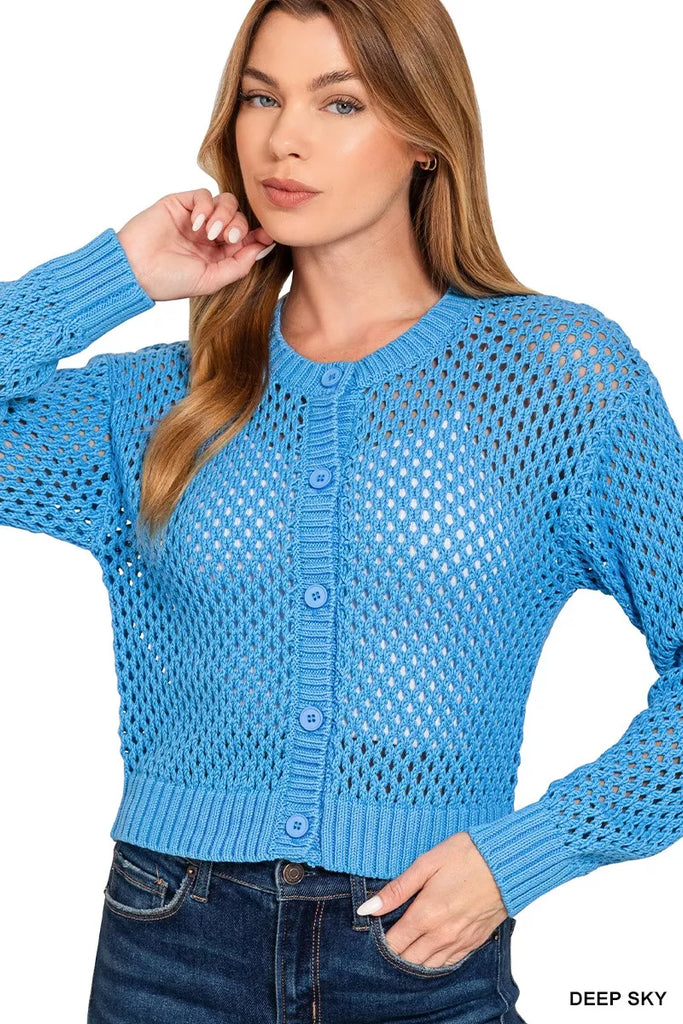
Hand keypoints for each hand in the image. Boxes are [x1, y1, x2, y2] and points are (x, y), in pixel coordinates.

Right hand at [116, 188, 275, 301]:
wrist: (135, 269)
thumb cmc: (169, 281)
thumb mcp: (211, 280)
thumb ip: (238, 265)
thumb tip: (262, 248)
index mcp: (217, 255)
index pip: (245, 238)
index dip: (257, 235)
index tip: (266, 236)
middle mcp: (208, 236)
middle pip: (238, 218)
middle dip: (238, 226)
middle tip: (227, 238)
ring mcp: (195, 219)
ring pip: (225, 202)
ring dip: (224, 215)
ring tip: (210, 233)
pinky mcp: (180, 204)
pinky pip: (203, 195)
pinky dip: (205, 207)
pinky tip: (196, 225)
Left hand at [357, 831, 506, 968]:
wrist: (508, 862)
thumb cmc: (466, 856)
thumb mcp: (426, 864)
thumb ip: (397, 889)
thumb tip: (368, 909)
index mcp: (426, 915)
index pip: (393, 944)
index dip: (380, 941)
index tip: (374, 932)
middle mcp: (442, 935)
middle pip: (409, 960)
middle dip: (395, 954)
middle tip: (388, 939)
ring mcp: (460, 942)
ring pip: (428, 966)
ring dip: (414, 960)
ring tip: (405, 946)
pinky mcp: (475, 942)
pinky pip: (449, 964)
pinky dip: (435, 961)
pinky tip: (429, 951)